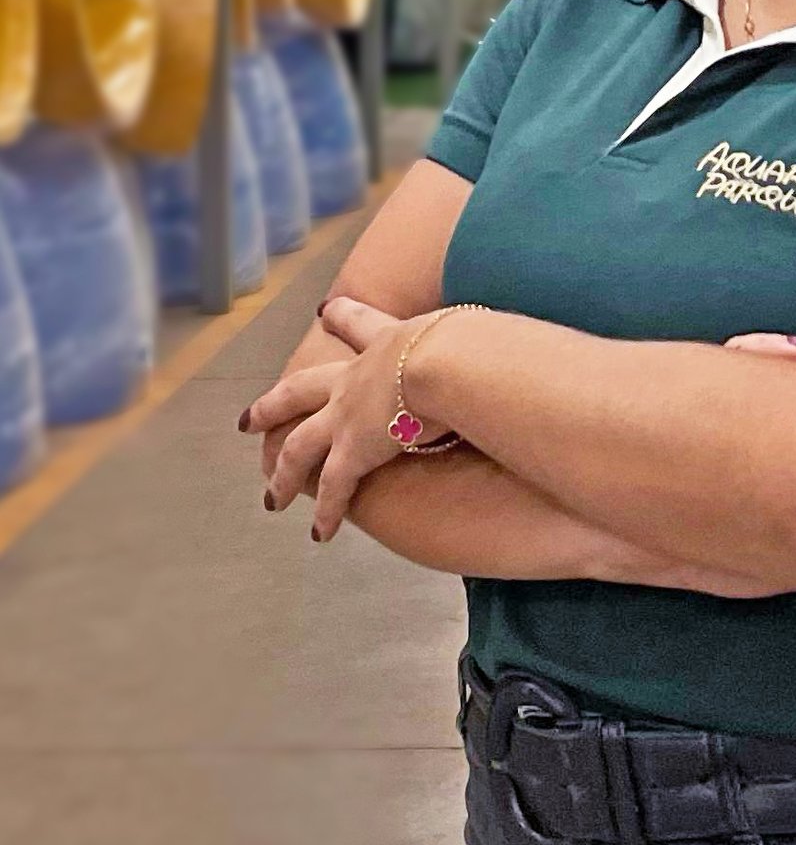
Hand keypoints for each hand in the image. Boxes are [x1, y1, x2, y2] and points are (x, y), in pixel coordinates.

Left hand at [242, 297, 453, 541]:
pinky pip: (332, 489)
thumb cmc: (467, 342)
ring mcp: (346, 415)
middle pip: (299, 391)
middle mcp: (354, 377)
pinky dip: (326, 512)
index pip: (360, 323)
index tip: (326, 310)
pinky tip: (320, 533)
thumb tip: (498, 338)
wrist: (449, 361)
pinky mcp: (353, 451)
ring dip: (281, 475)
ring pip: (298, 448)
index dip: (343, 317)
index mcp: (387, 341)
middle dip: (273, 405)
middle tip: (248, 419)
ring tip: (271, 498)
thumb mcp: (466, 328)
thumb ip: (471, 335)